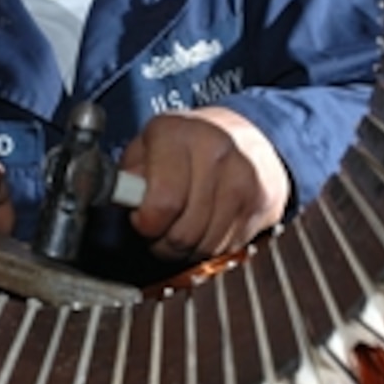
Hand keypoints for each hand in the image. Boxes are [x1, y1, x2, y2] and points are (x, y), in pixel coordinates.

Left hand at [120, 106, 289, 261]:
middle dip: (162, 242)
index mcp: (177, 134)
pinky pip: (225, 247)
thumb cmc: (188, 144)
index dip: (145, 223)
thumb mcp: (148, 145)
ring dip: (186, 249)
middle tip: (160, 228)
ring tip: (181, 226)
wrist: (248, 135)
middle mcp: (214, 151)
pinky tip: (205, 226)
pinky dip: (209, 247)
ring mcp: (242, 177)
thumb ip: (129, 172)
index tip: (141, 218)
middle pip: (182, 232)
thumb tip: (124, 198)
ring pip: (204, 246)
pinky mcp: (260, 201)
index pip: (161, 204)